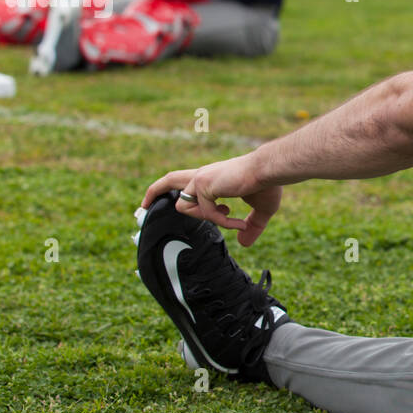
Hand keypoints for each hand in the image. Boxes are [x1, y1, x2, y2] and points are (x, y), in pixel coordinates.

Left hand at [143, 151, 282, 245]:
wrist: (270, 170)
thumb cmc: (268, 184)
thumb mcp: (261, 209)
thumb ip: (252, 225)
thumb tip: (244, 242)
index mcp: (213, 177)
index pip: (187, 181)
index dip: (180, 192)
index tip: (186, 206)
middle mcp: (203, 176)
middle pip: (170, 179)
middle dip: (154, 192)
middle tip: (142, 206)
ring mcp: (200, 180)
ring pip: (183, 207)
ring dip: (205, 218)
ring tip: (229, 218)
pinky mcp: (202, 185)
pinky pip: (205, 214)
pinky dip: (222, 222)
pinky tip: (237, 221)